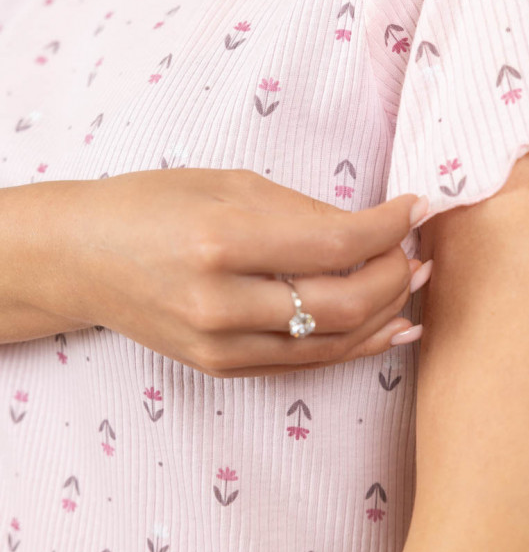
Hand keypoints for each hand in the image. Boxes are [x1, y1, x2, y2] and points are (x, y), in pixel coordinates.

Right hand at [23, 168, 428, 376]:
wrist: (85, 257)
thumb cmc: (153, 204)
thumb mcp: (228, 184)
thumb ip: (302, 211)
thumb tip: (369, 228)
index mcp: (223, 241)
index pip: (335, 243)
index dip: (389, 226)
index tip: (418, 205)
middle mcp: (222, 303)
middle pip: (343, 304)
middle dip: (395, 276)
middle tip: (419, 249)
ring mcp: (220, 345)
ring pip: (331, 343)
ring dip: (385, 314)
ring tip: (416, 284)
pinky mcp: (221, 367)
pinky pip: (303, 362)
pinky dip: (353, 346)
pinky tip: (388, 328)